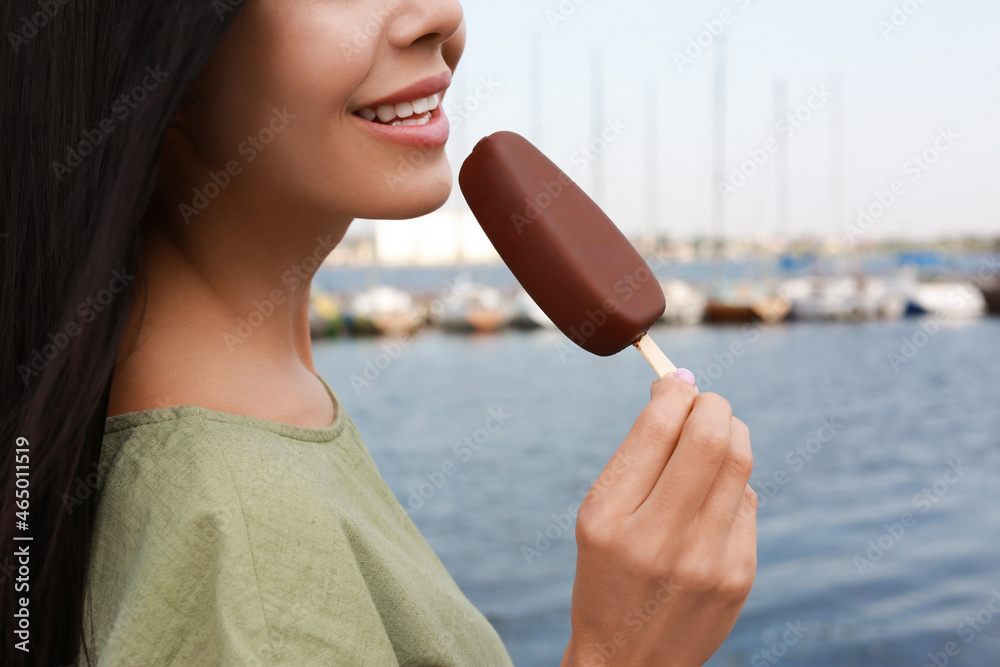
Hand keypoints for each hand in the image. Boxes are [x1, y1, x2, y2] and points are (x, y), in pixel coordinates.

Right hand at [562, 374, 756, 666]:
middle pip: (710, 437)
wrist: (630, 661)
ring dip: (730, 432)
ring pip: (739, 461)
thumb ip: (639, 456)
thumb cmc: (608, 574)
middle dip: (711, 403)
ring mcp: (707, 560)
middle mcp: (659, 538)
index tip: (672, 383)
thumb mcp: (598, 517)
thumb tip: (681, 390)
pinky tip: (713, 497)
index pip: (659, 427)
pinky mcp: (739, 575)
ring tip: (713, 434)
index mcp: (610, 518)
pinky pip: (746, 500)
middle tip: (702, 401)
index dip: (673, 391)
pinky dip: (732, 483)